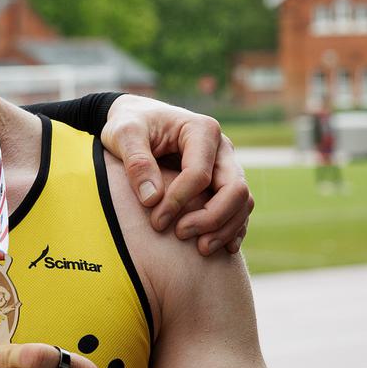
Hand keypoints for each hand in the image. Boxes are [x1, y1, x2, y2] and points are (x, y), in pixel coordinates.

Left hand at [99, 94, 253, 254]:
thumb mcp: (124, 134)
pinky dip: (232, 228)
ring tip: (200, 248)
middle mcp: (221, 148)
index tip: (156, 222)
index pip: (199, 174)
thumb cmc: (130, 124)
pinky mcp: (223, 182)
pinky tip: (220, 248)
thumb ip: (136, 162)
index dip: (179, 201)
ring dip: (225, 228)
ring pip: (242, 202)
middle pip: (235, 189)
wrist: (137, 119)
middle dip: (212, 217)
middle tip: (181, 234)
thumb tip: (152, 199)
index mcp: (201, 130)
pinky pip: (239, 209)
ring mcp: (226, 166)